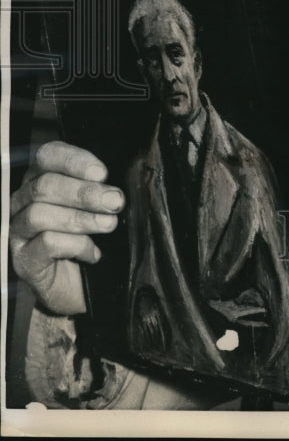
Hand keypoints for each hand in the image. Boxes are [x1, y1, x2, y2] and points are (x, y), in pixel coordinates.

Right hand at [9, 141, 124, 315]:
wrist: (81, 286)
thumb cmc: (91, 235)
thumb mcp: (99, 206)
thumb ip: (102, 187)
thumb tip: (116, 183)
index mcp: (41, 177)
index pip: (48, 156)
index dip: (74, 160)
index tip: (103, 172)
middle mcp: (23, 201)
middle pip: (44, 186)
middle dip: (85, 193)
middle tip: (115, 201)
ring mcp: (19, 232)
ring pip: (40, 214)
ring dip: (81, 218)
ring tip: (109, 224)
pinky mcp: (22, 260)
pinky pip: (45, 244)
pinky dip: (75, 245)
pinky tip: (94, 252)